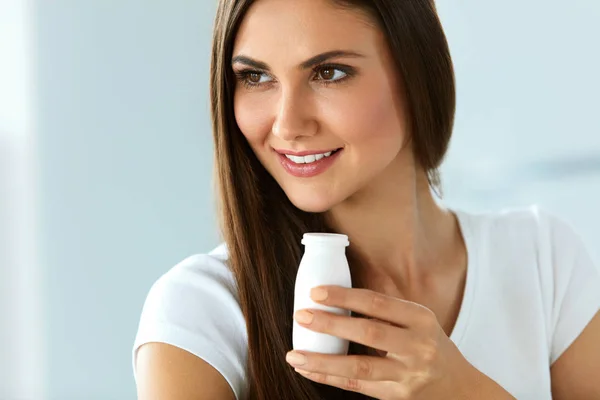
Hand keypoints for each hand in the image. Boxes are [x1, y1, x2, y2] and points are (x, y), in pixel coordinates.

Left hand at [286, 286, 477, 398]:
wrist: (457, 385)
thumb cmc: (428, 343)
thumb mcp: (417, 319)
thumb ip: (385, 309)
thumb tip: (336, 293)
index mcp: (421, 319)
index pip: (379, 303)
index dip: (346, 297)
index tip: (316, 292)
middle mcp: (417, 346)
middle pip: (370, 333)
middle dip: (331, 325)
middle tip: (301, 316)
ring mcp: (408, 375)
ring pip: (360, 368)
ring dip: (323, 361)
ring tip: (294, 354)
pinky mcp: (396, 396)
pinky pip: (357, 387)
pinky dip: (329, 378)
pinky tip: (308, 370)